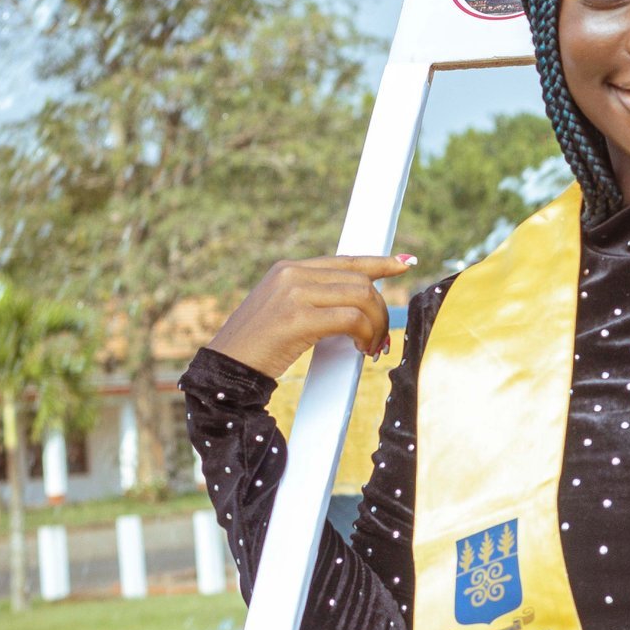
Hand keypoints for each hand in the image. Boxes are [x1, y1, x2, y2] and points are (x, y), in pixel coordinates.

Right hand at [208, 254, 418, 379]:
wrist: (226, 368)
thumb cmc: (257, 348)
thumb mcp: (282, 313)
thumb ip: (312, 301)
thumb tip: (354, 307)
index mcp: (288, 269)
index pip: (344, 260)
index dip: (378, 263)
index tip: (403, 264)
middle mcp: (291, 274)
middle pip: (359, 280)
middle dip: (380, 310)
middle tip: (379, 340)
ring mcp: (293, 293)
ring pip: (361, 297)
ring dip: (375, 325)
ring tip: (370, 348)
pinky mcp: (297, 317)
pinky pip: (351, 318)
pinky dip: (365, 334)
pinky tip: (361, 349)